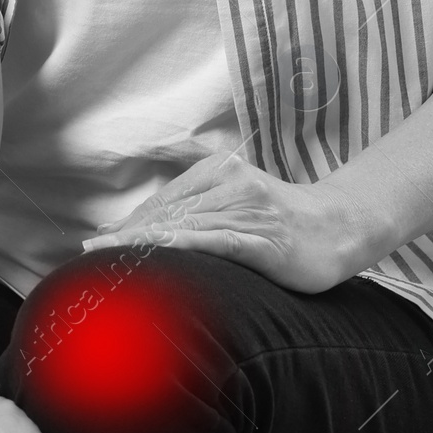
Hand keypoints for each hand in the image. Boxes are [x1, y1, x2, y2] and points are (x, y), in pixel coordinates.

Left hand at [82, 152, 369, 293]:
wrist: (342, 228)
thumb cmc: (283, 226)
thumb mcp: (236, 211)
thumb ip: (198, 217)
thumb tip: (151, 238)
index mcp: (218, 173)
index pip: (163, 202)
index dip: (128, 225)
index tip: (96, 246)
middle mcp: (229, 185)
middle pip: (167, 212)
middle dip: (127, 236)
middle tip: (90, 257)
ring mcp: (248, 210)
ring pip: (186, 225)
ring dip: (146, 243)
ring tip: (112, 258)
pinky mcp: (264, 237)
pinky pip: (219, 240)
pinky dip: (187, 246)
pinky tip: (163, 252)